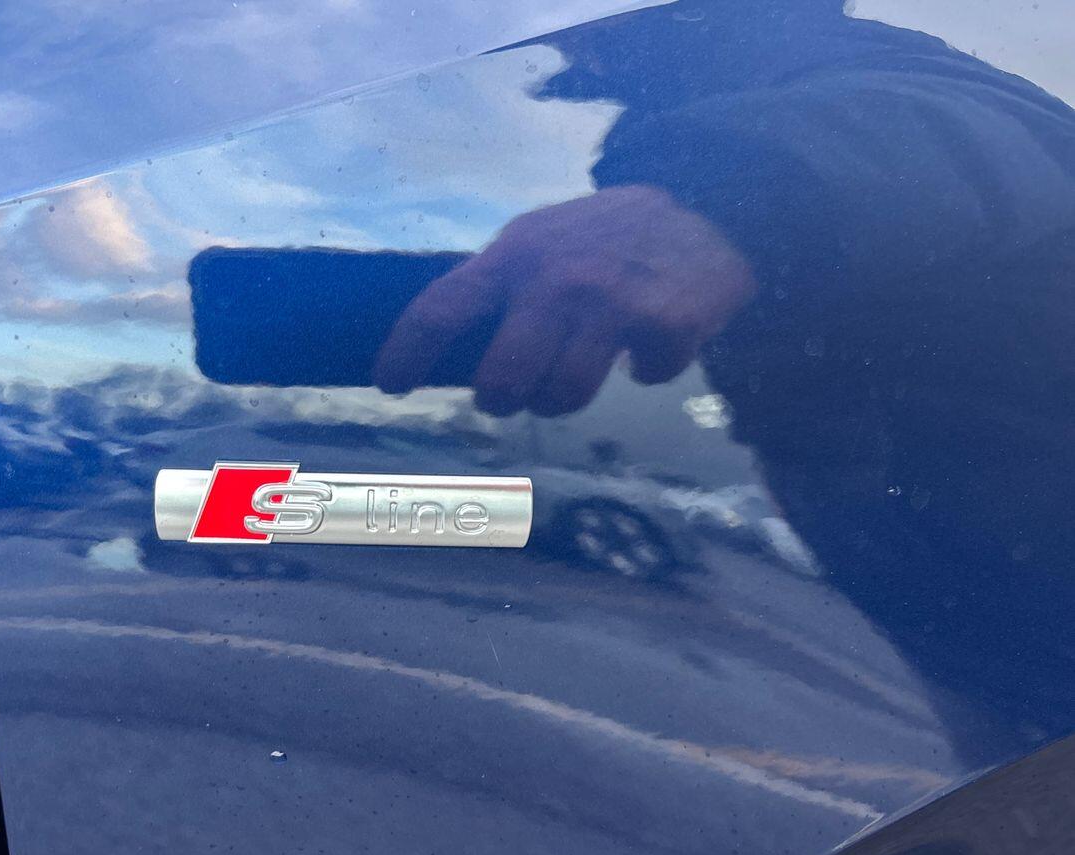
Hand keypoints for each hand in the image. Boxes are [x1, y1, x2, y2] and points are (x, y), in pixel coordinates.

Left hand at [372, 184, 756, 415]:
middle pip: (500, 379)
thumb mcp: (543, 241)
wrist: (713, 205)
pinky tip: (650, 342)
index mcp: (515, 254)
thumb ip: (500, 284)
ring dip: (564, 400)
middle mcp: (556, 278)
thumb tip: (443, 348)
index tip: (389, 385)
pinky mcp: (665, 322)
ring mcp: (611, 301)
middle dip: (501, 399)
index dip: (407, 351)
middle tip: (510, 396)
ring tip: (577, 374)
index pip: (441, 307)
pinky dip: (648, 371)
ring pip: (562, 396)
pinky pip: (644, 379)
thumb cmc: (609, 237)